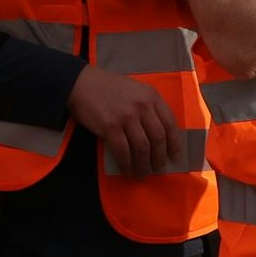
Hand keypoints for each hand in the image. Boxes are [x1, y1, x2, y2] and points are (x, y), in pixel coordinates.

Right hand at [69, 66, 185, 175]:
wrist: (80, 83)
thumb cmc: (108, 87)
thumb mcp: (135, 90)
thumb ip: (149, 107)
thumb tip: (160, 135)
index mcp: (151, 96)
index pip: (170, 124)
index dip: (175, 144)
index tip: (175, 156)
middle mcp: (142, 106)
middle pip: (158, 138)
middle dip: (160, 157)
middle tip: (159, 169)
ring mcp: (126, 117)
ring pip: (142, 147)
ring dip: (144, 164)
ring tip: (143, 172)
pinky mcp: (110, 127)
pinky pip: (123, 151)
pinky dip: (127, 164)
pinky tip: (127, 170)